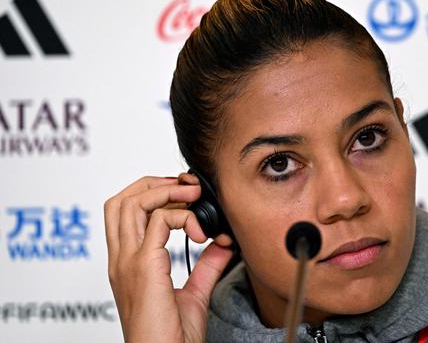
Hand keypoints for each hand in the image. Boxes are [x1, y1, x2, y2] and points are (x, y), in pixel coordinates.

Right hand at [104, 174, 233, 342]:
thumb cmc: (170, 338)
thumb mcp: (193, 294)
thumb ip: (205, 266)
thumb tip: (221, 243)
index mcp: (127, 265)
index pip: (124, 213)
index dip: (152, 193)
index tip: (185, 195)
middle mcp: (121, 260)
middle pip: (122, 200)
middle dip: (154, 183)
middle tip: (186, 188)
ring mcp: (129, 262)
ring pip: (133, 203)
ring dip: (167, 192)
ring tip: (194, 198)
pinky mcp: (144, 267)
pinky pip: (160, 222)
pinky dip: (184, 216)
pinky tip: (202, 232)